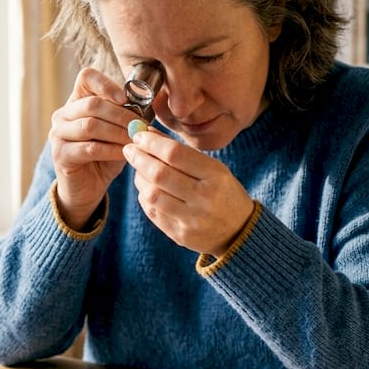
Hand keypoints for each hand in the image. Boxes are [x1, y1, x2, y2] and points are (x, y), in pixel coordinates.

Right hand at [49, 67, 138, 228]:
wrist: (87, 188)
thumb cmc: (104, 156)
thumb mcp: (117, 132)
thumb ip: (125, 117)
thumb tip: (147, 106)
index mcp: (76, 102)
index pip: (86, 77)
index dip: (106, 84)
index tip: (125, 98)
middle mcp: (62, 115)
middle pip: (92, 104)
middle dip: (121, 115)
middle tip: (140, 126)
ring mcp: (58, 134)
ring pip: (90, 125)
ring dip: (118, 133)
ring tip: (135, 140)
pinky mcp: (61, 155)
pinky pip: (89, 148)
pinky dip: (111, 150)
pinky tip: (125, 153)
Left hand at [123, 129, 254, 256]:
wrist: (240, 231)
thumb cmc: (222, 192)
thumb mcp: (212, 169)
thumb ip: (182, 152)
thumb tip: (148, 134)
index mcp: (215, 175)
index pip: (175, 154)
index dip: (151, 142)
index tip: (138, 135)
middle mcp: (204, 198)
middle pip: (160, 174)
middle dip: (139, 158)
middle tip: (129, 149)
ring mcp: (192, 219)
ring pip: (152, 195)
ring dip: (139, 178)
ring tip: (139, 170)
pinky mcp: (181, 235)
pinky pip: (153, 213)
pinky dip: (145, 197)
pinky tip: (147, 189)